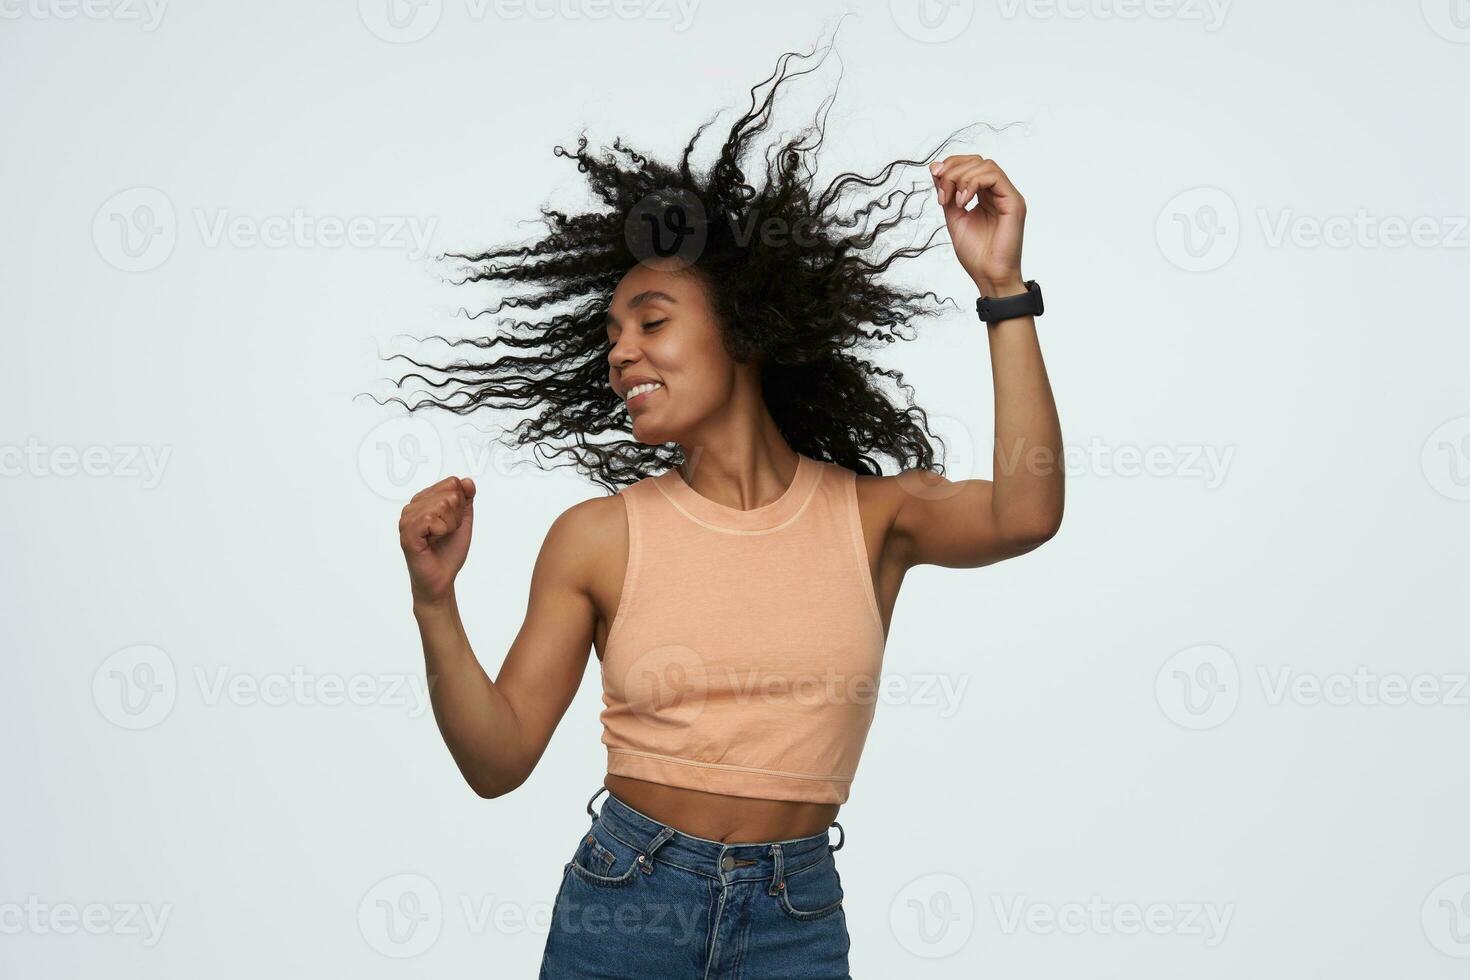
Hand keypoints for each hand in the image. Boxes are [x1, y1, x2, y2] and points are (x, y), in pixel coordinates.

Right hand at [399, 475, 475, 604]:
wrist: (442, 579)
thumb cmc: (449, 551)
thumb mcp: (463, 521)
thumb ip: (466, 499)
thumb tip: (467, 481)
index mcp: (423, 501)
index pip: (452, 483)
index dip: (460, 505)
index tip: (451, 523)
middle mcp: (412, 507)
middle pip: (450, 494)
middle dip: (456, 517)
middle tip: (445, 533)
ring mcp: (407, 519)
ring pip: (442, 505)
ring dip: (449, 526)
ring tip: (438, 538)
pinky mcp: (407, 533)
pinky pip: (432, 519)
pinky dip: (442, 532)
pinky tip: (433, 541)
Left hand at [929, 154, 1026, 295]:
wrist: (989, 276)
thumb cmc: (976, 254)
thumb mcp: (954, 218)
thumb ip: (947, 194)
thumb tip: (935, 169)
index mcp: (986, 196)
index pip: (971, 165)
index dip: (951, 164)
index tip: (934, 176)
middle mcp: (999, 193)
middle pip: (977, 161)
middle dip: (953, 169)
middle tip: (941, 192)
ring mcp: (1008, 196)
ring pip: (985, 165)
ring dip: (961, 177)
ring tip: (953, 200)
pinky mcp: (1014, 202)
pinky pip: (994, 177)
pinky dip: (973, 183)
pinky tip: (963, 201)